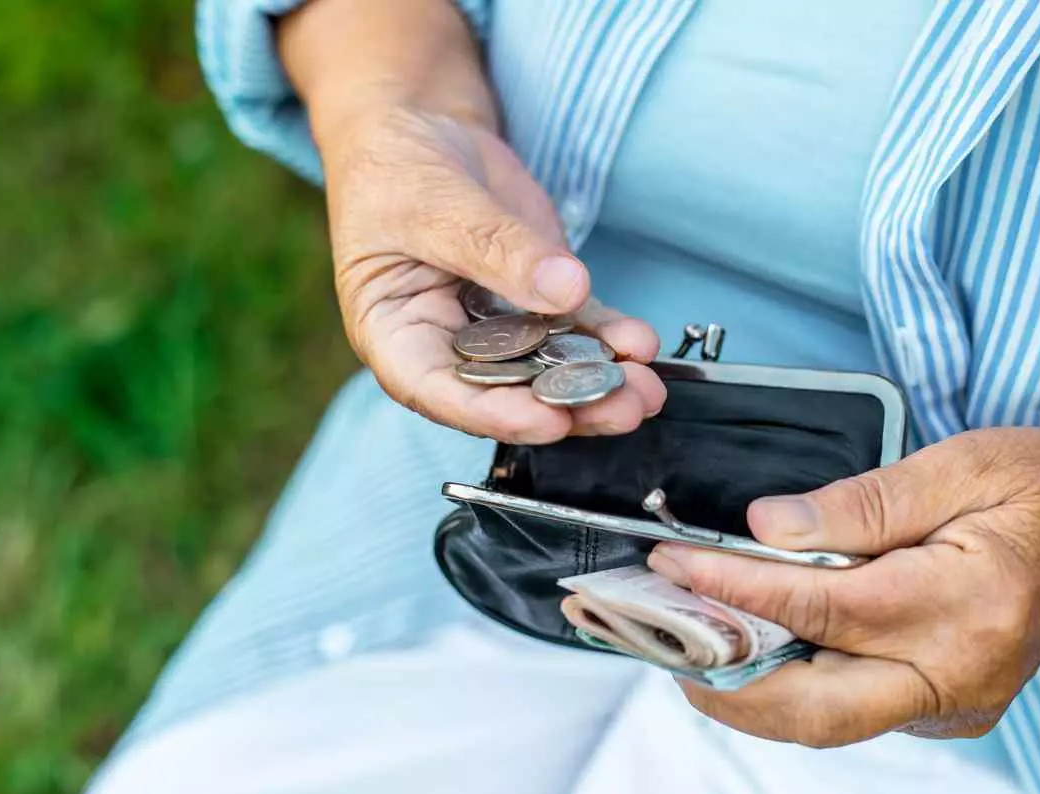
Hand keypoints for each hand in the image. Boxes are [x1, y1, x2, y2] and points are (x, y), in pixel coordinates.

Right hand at [320, 107, 664, 441]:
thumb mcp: (434, 205)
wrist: (418, 129)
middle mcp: (445, 343)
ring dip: (600, 382)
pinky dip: (609, 337)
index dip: (494, 413)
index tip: (548, 418)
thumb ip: (497, 249)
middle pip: (505, 390)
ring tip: (646, 388)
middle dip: (567, 405)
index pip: (438, 390)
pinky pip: (577, 327)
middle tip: (622, 407)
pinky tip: (639, 342)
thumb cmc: (393, 170)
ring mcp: (496, 325)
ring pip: (548, 367)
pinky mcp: (536, 297)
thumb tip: (565, 290)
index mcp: (395, 335)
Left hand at [647, 428, 1039, 745]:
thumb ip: (860, 502)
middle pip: (816, 707)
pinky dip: (789, 687)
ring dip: (747, 691)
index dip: (737, 587)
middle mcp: (960, 671)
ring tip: (686, 644)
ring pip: (825, 721)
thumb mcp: (958, 466)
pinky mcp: (943, 705)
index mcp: (969, 602)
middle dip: (725, 680)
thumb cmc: (1038, 490)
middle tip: (660, 635)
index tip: (674, 565)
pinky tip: (752, 648)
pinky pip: (848, 710)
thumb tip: (768, 527)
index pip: (823, 607)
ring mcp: (953, 701)